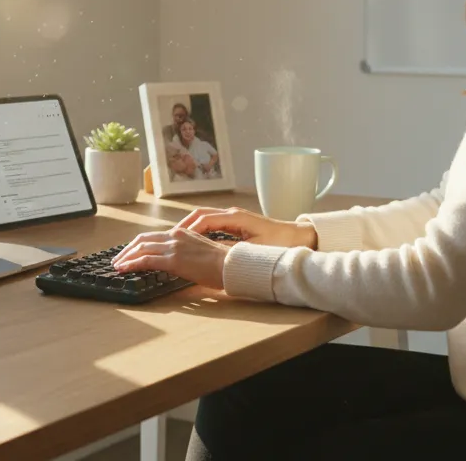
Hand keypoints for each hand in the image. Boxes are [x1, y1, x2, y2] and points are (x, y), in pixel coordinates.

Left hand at [112, 228, 229, 288]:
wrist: (230, 265)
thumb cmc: (221, 263)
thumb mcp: (199, 252)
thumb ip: (184, 253)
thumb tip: (174, 263)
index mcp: (182, 232)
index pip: (153, 236)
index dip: (138, 244)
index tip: (130, 252)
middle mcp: (175, 236)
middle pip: (143, 240)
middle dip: (128, 249)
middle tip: (118, 259)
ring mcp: (173, 247)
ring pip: (141, 248)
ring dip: (126, 257)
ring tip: (117, 265)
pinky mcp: (172, 259)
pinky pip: (146, 259)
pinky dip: (131, 263)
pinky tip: (123, 269)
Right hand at [175, 207, 317, 249]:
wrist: (298, 237)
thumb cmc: (279, 244)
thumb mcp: (254, 250)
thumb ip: (232, 250)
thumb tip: (211, 253)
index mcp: (234, 217)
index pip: (203, 219)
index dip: (186, 230)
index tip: (174, 240)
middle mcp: (231, 213)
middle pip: (198, 215)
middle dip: (181, 226)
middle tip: (167, 239)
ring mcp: (233, 217)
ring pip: (203, 218)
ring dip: (187, 227)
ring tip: (173, 240)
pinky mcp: (235, 223)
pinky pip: (210, 223)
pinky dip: (197, 230)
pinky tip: (191, 241)